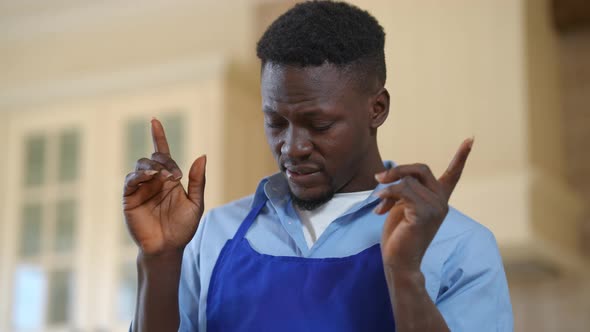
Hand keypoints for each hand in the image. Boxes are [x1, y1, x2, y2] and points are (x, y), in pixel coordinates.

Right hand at [123, 118, 206, 255]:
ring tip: (162, 177)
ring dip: (152, 166)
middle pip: (154, 158)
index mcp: (169, 179)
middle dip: (164, 160)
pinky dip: (138, 176)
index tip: (154, 120)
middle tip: (175, 176)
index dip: (158, 136)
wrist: (168, 247)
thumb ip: (198, 181)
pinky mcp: (130, 198)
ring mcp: (141, 188)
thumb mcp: (196, 203)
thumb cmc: (182, 228)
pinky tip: (149, 178)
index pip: (163, 153)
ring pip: (141, 166)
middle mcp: (154, 180)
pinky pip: (130, 181)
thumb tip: (202, 155)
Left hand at [374, 138, 472, 272]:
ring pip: (408, 180)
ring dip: (388, 187)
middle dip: (398, 170)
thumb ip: (404, 189)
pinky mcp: (424, 213)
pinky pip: (403, 190)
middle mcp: (442, 202)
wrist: (399, 261)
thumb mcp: (402, 206)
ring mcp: (436, 208)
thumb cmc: (399, 235)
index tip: (471, 139)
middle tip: (379, 178)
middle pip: (421, 169)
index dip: (461, 156)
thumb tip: (389, 176)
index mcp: (439, 199)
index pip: (453, 174)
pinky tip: (379, 205)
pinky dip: (387, 194)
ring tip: (378, 201)